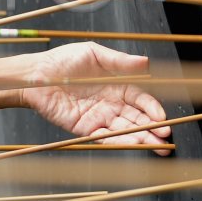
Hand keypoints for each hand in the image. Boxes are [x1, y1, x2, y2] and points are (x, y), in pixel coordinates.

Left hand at [19, 42, 170, 154]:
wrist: (34, 76)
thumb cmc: (61, 61)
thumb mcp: (93, 54)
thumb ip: (119, 61)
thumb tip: (146, 62)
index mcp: (116, 86)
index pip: (141, 100)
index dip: (153, 108)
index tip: (162, 116)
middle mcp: (111, 104)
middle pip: (137, 118)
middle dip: (154, 128)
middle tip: (167, 136)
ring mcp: (99, 117)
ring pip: (126, 130)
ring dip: (142, 138)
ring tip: (158, 146)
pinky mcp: (85, 128)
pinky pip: (105, 137)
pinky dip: (120, 141)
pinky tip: (134, 143)